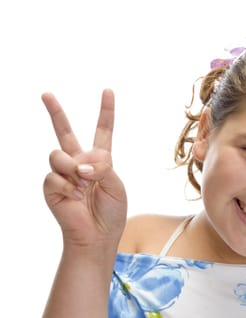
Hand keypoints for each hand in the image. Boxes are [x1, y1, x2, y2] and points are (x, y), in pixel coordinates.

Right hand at [42, 89, 126, 247]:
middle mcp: (79, 162)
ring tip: (83, 184)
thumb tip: (79, 164)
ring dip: (73, 167)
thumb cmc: (111, 212)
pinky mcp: (51, 186)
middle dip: (55, 112)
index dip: (105, 111)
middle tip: (45, 93)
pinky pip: (55, 175)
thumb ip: (102, 166)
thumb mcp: (116, 184)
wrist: (97, 236)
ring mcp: (63, 173)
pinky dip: (68, 185)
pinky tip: (74, 197)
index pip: (103, 131)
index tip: (107, 91)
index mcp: (100, 159)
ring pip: (59, 154)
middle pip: (65, 132)